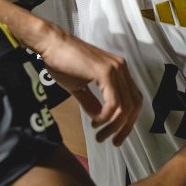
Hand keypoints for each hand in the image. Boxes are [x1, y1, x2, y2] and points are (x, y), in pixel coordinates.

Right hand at [33, 23, 142, 145]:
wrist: (50, 44)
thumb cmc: (61, 62)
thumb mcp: (79, 87)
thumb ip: (92, 102)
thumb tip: (99, 118)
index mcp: (119, 70)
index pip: (134, 99)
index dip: (129, 120)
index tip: (117, 135)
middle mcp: (121, 68)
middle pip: (135, 105)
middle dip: (125, 128)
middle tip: (113, 141)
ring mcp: (115, 69)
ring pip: (125, 107)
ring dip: (113, 126)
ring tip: (100, 134)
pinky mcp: (105, 72)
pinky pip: (114, 103)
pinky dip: (106, 117)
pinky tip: (96, 122)